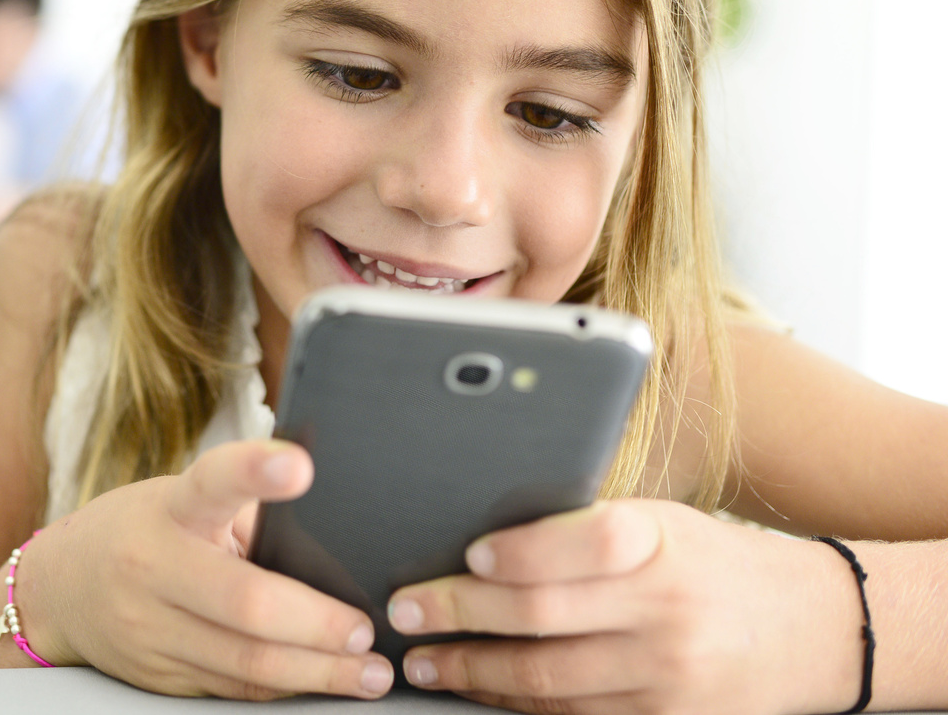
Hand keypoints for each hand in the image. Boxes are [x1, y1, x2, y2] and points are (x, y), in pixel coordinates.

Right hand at [17, 439, 394, 699]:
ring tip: (367, 673)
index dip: (255, 471)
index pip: (212, 482)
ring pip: (246, 661)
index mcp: (169, 509)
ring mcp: (149, 629)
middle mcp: (151, 567)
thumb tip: (333, 541)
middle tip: (367, 631)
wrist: (60, 588)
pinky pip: (233, 687)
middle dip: (317, 624)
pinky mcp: (158, 675)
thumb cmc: (142, 530)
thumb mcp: (180, 501)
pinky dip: (286, 688)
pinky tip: (321, 683)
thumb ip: (242, 515)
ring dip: (317, 672)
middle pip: (246, 603)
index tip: (301, 465)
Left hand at [384, 499, 866, 714]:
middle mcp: (666, 613)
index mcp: (660, 544)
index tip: (465, 556)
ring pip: (548, 681)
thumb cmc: (715, 563)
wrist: (817, 631)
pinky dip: (521, 707)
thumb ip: (584, 531)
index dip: (513, 554)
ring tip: (427, 662)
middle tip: (405, 613)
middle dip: (458, 616)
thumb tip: (481, 542)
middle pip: (541, 617)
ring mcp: (669, 679)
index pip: (574, 545)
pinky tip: (485, 694)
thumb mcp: (662, 524)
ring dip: (475, 673)